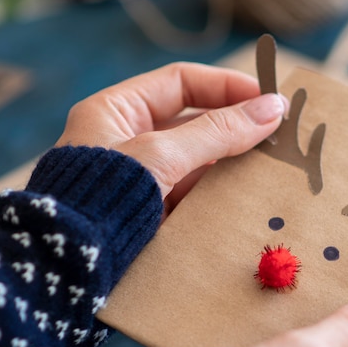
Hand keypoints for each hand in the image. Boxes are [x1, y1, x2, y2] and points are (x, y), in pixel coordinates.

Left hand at [56, 63, 286, 210]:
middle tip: (278, 131)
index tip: (266, 96)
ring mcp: (141, 178)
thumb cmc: (104, 196)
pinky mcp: (153, 210)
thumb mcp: (162, 154)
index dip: (225, 85)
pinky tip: (247, 194)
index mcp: (117, 111)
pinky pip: (194, 192)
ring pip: (197, 160)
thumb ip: (217, 131)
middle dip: (235, 125)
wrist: (70, 264)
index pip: (180, 82)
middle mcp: (128, 140)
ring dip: (231, 161)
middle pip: (193, 121)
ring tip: (271, 163)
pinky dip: (220, 193)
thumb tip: (272, 109)